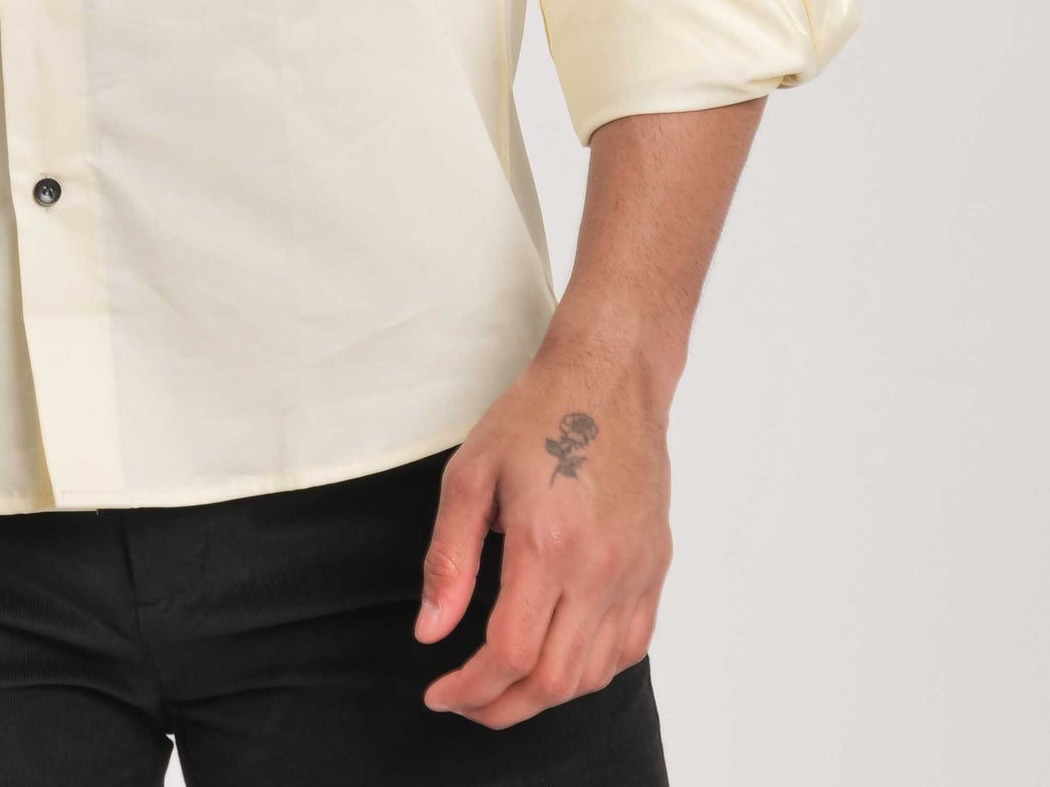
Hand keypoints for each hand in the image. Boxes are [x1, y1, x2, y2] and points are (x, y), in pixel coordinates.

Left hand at [414, 344, 671, 727]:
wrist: (609, 378)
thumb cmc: (537, 415)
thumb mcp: (470, 475)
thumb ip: (449, 561)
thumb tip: (431, 631)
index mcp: (547, 545)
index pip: (510, 653)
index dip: (471, 687)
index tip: (440, 692)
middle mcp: (599, 570)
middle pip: (554, 681)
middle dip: (502, 707)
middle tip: (466, 702)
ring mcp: (634, 574)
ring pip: (594, 675)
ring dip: (545, 695)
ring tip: (505, 687)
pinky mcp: (654, 569)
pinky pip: (629, 648)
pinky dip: (592, 671)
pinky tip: (560, 659)